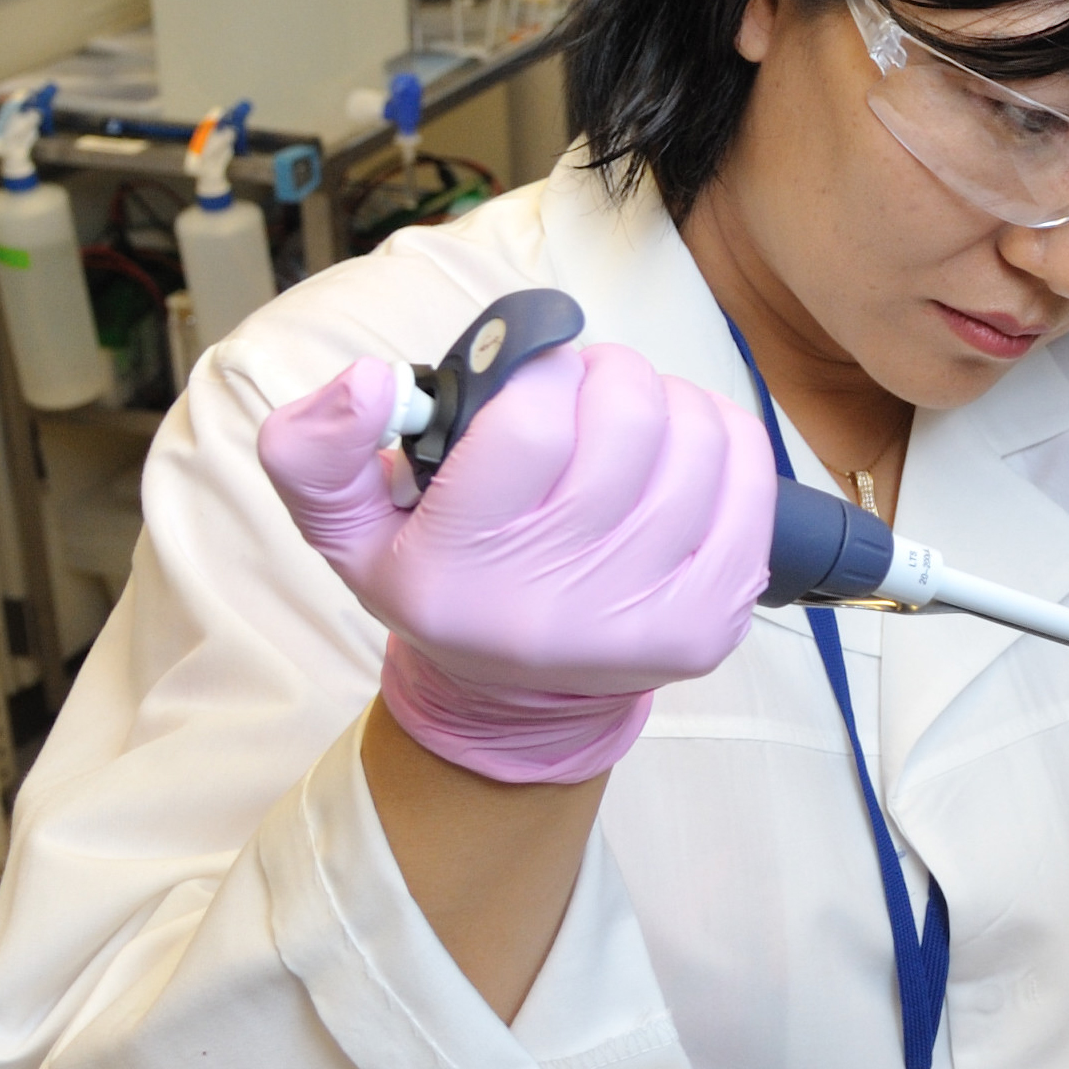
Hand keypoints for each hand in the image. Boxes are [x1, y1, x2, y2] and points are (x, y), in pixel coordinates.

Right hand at [259, 343, 775, 782]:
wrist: (517, 699)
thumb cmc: (442, 580)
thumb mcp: (345, 523)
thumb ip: (317, 447)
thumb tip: (369, 382)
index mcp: (458, 568)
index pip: (532, 417)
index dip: (540, 370)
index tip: (533, 377)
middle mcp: (553, 601)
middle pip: (627, 418)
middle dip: (608, 376)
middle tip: (585, 391)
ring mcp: (644, 618)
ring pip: (695, 439)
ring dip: (666, 403)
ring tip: (630, 423)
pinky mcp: (711, 622)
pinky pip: (750, 481)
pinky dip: (724, 438)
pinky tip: (683, 449)